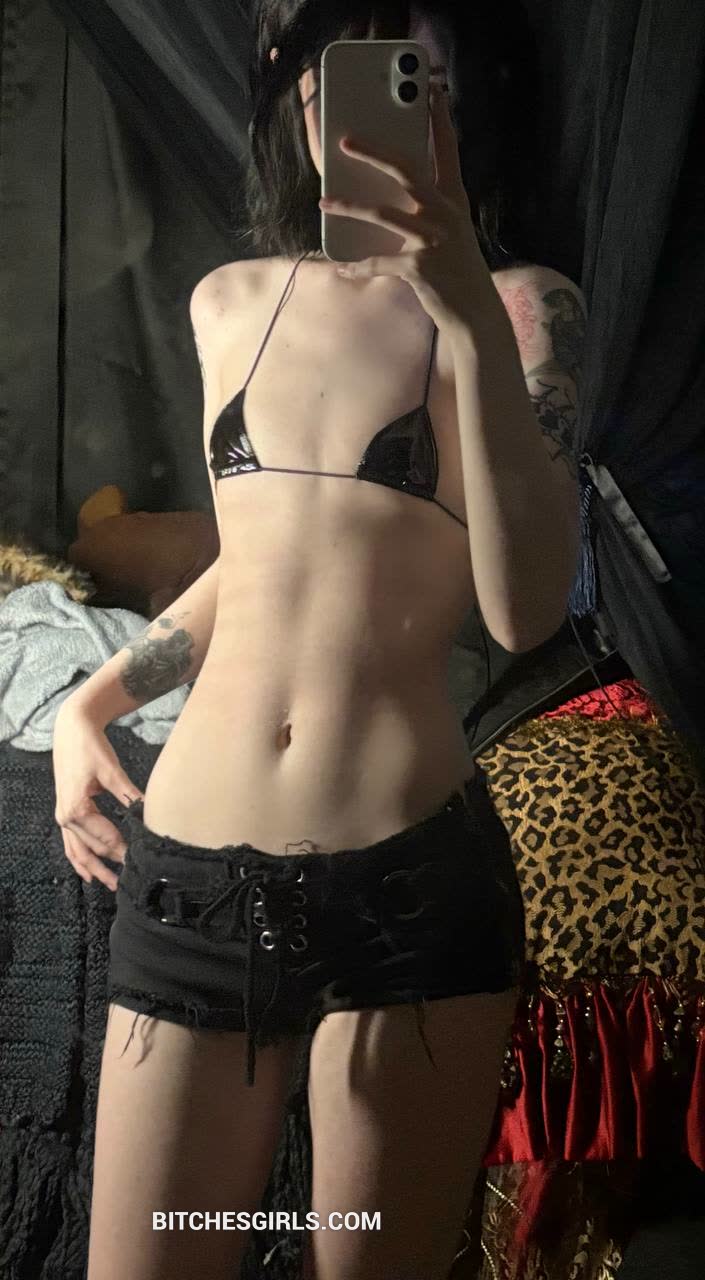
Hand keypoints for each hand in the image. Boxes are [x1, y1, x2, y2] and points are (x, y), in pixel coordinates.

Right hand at [53, 701, 143, 890]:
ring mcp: (62, 817)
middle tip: (132, 882)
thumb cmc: (91, 747)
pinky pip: (71, 844)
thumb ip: (129, 795)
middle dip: (112, 866)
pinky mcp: (65, 812)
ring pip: (78, 853)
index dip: (125, 853)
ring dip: (94, 870)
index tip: (142, 865)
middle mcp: (66, 817)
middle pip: (93, 850)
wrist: (71, 729)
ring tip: (112, 885)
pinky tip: (89, 873)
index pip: (107, 840)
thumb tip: (150, 813)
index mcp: (77, 809)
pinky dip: (80, 859)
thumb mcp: (112, 771)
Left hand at [318, 83, 490, 332]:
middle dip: (373, 153)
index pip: (448, 151)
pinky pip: (379, 262)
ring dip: (348, 206)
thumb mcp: (453, 232)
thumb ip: (432, 209)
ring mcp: (432, 239)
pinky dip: (359, 267)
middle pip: (406, 171)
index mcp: (455, 200)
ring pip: (381, 214)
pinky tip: (342, 268)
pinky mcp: (419, 267)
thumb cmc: (459, 271)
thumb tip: (395, 195)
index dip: (440, 121)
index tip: (433, 91)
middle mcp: (445, 214)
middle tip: (346, 141)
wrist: (475, 313)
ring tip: (323, 202)